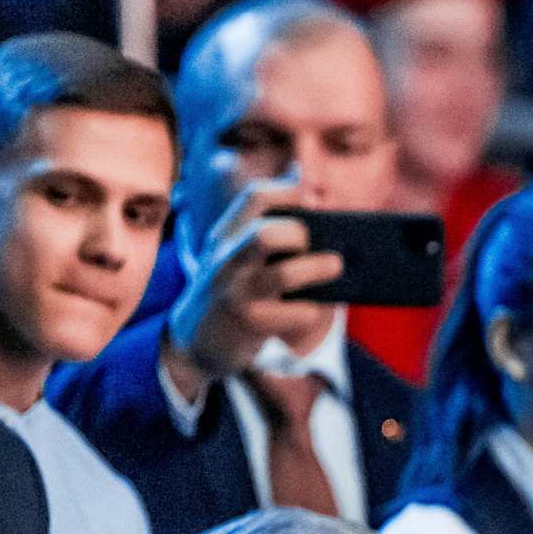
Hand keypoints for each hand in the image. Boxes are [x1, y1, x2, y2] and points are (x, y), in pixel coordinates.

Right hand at [160, 174, 339, 392]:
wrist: (196, 341)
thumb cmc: (233, 292)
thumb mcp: (237, 257)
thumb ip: (265, 232)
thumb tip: (317, 202)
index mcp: (227, 235)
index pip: (256, 198)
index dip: (289, 192)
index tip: (314, 200)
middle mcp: (228, 259)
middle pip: (267, 234)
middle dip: (299, 234)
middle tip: (315, 242)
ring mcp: (238, 292)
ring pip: (284, 275)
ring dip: (317, 269)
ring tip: (336, 265)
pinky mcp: (251, 324)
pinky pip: (296, 314)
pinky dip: (313, 310)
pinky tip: (316, 309)